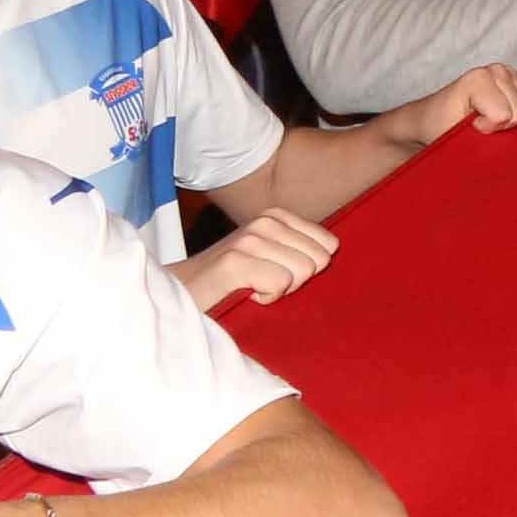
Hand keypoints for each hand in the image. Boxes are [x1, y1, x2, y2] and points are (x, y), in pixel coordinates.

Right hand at [174, 208, 339, 308]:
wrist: (180, 294)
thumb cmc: (232, 283)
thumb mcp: (270, 256)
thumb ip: (300, 249)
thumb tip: (336, 253)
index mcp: (277, 217)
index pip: (330, 245)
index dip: (308, 269)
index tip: (278, 273)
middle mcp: (265, 222)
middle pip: (319, 261)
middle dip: (296, 280)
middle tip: (263, 282)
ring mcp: (249, 240)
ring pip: (302, 273)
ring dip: (279, 290)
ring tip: (251, 286)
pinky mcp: (234, 262)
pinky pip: (280, 284)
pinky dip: (265, 299)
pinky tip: (244, 293)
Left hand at [375, 62, 516, 152]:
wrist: (432, 117)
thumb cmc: (440, 128)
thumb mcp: (453, 137)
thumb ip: (482, 141)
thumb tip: (510, 162)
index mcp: (478, 79)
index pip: (505, 115)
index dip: (489, 128)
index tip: (470, 125)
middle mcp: (496, 70)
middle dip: (504, 125)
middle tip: (481, 123)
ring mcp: (509, 72)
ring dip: (514, 120)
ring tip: (491, 118)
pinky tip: (501, 113)